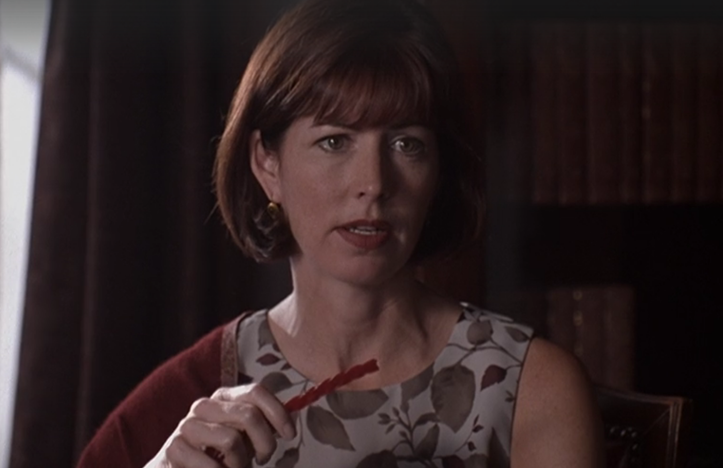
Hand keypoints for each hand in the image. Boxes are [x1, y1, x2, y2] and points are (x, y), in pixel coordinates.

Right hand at [144, 384, 295, 467]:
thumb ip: (261, 426)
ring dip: (241, 464)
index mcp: (224, 397)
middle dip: (264, 443)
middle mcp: (204, 405)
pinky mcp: (175, 448)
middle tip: (262, 459)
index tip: (290, 434)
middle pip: (248, 415)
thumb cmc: (217, 454)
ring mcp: (187, 425)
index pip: (256, 392)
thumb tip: (287, 424)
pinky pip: (212, 465)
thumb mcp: (243, 436)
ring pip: (231, 440)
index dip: (278, 412)